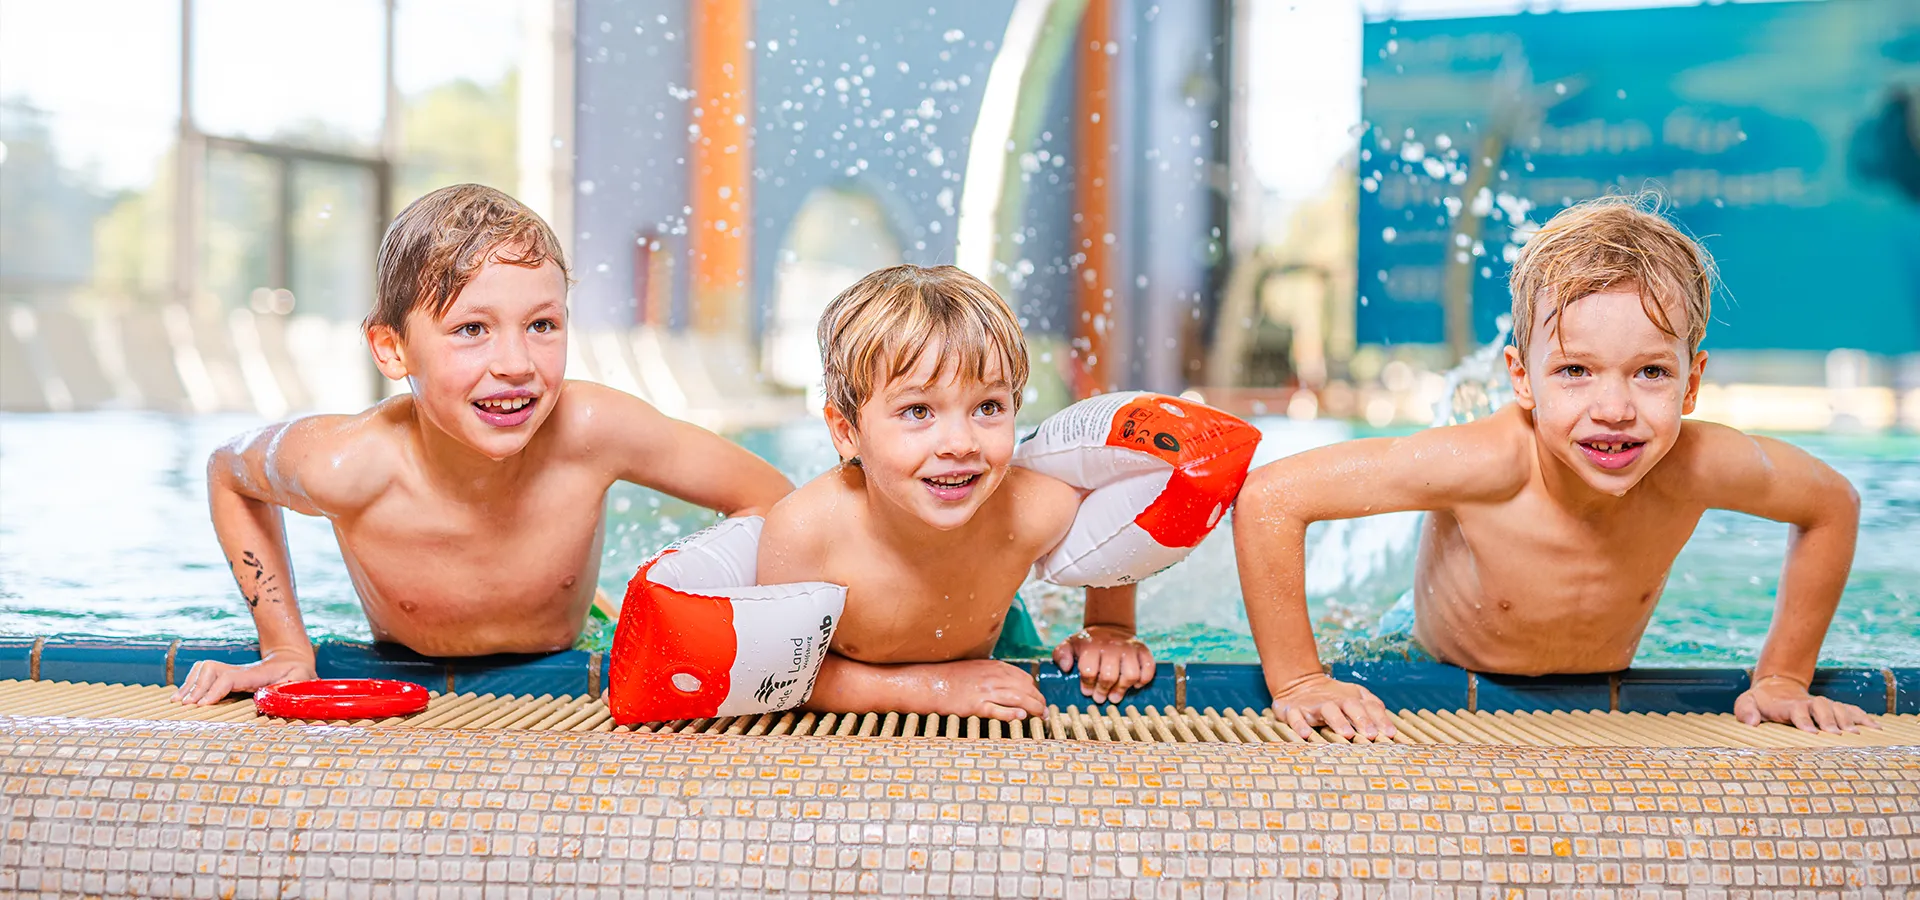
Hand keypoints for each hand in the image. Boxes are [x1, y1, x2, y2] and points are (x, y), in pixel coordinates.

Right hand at [172, 650, 315, 704]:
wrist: (293, 659)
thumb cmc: (299, 674)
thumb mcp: (302, 681)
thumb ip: (291, 689)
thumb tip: (273, 699)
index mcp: (257, 675)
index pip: (230, 678)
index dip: (214, 690)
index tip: (201, 705)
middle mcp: (241, 670)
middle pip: (211, 670)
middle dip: (197, 687)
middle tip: (185, 706)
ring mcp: (233, 671)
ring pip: (204, 669)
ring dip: (190, 684)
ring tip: (177, 702)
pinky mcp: (228, 674)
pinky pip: (203, 673)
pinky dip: (190, 683)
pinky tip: (181, 697)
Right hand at [921, 659, 1047, 721]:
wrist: (930, 682)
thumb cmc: (951, 677)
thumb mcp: (976, 668)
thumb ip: (993, 673)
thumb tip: (1009, 683)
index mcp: (994, 667)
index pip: (1024, 678)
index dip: (1035, 690)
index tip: (1038, 699)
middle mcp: (993, 677)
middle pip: (1025, 689)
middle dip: (1039, 701)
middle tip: (1045, 712)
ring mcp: (985, 691)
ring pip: (1018, 699)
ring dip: (1033, 708)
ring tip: (1041, 717)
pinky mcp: (976, 705)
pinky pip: (998, 710)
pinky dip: (1012, 713)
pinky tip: (1021, 717)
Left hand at [1052, 625, 1153, 704]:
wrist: (1108, 627)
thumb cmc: (1087, 642)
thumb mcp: (1069, 644)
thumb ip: (1061, 655)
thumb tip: (1066, 667)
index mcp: (1091, 645)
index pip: (1089, 671)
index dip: (1087, 685)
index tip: (1087, 691)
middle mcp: (1111, 646)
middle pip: (1109, 676)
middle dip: (1103, 691)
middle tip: (1100, 698)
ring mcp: (1129, 648)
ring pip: (1130, 675)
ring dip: (1122, 689)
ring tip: (1115, 696)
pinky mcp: (1143, 650)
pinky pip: (1149, 668)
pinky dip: (1144, 679)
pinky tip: (1136, 684)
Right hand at [1269, 672, 1394, 739]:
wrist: (1298, 683)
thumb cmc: (1333, 698)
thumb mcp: (1355, 698)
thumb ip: (1373, 708)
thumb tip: (1390, 726)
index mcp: (1351, 698)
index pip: (1370, 706)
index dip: (1381, 719)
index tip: (1390, 734)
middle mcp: (1334, 700)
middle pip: (1351, 705)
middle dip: (1362, 719)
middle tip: (1372, 735)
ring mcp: (1313, 705)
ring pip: (1327, 710)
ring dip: (1338, 721)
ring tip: (1346, 734)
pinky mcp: (1292, 709)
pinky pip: (1295, 716)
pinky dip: (1299, 725)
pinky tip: (1306, 735)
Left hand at [1735, 675, 1877, 732]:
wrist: (1776, 687)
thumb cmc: (1760, 701)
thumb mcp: (1746, 702)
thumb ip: (1745, 710)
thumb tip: (1752, 722)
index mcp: (1788, 705)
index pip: (1797, 710)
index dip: (1804, 720)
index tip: (1811, 732)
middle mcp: (1808, 703)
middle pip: (1822, 707)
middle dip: (1830, 719)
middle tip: (1837, 735)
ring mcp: (1823, 705)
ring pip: (1838, 707)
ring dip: (1848, 719)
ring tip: (1856, 734)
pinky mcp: (1833, 708)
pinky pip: (1851, 710)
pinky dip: (1863, 717)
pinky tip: (1875, 728)